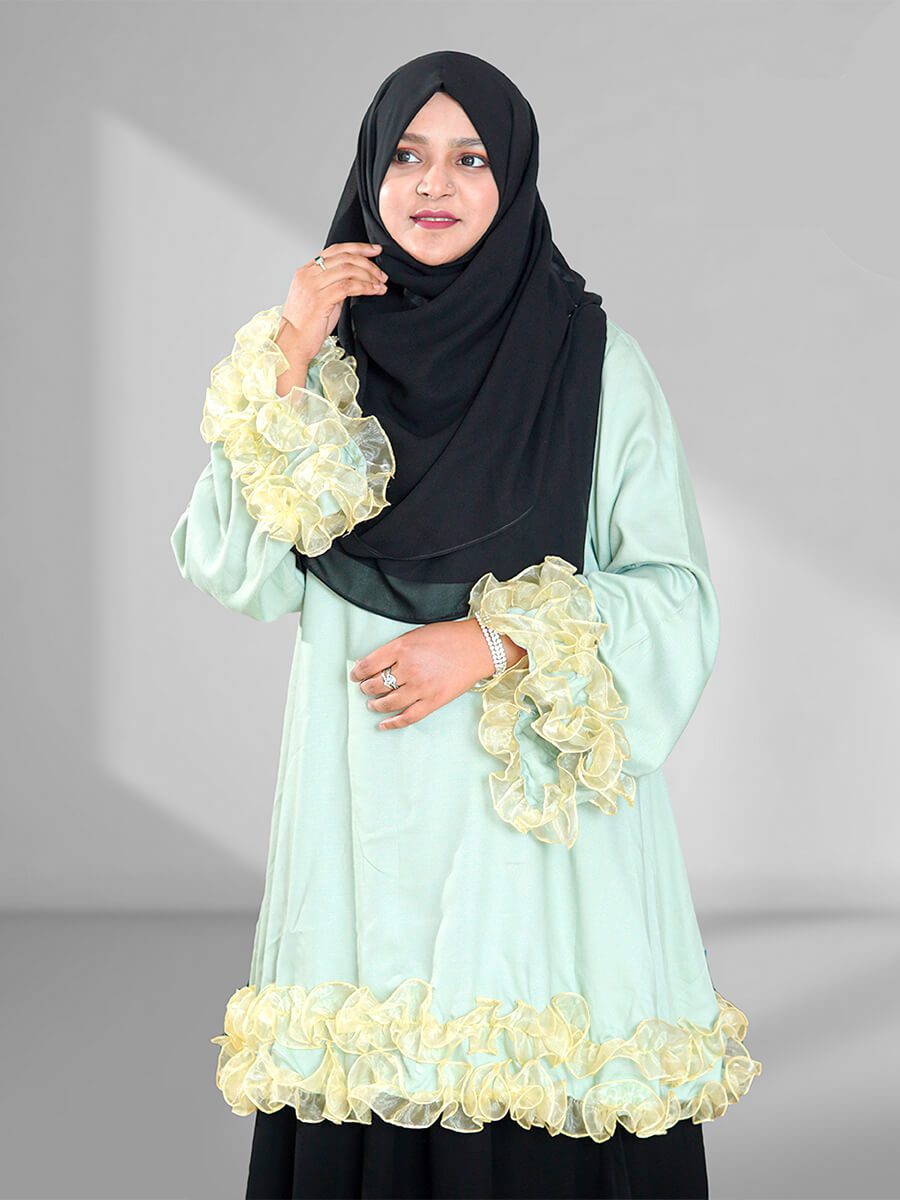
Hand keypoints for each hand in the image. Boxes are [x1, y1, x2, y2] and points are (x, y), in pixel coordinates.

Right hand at [278, 241, 388, 363]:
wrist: (292, 343)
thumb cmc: (306, 325)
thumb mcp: (320, 297)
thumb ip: (333, 284)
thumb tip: (355, 278)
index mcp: (306, 271)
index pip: (335, 250)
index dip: (358, 248)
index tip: (375, 250)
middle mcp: (308, 275)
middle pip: (344, 257)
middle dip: (368, 263)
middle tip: (382, 273)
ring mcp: (313, 286)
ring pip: (347, 270)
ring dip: (369, 275)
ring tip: (380, 284)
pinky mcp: (320, 300)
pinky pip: (348, 286)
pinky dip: (365, 287)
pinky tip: (374, 291)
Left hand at [349, 619, 525, 729]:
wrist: (478, 647)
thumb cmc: (449, 637)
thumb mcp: (416, 635)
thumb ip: (396, 649)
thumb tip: (376, 664)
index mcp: (402, 648)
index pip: (369, 664)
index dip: (358, 672)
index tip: (356, 675)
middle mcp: (408, 668)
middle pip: (376, 684)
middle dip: (366, 687)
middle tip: (364, 688)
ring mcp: (420, 687)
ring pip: (388, 702)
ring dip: (375, 704)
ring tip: (372, 703)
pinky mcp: (433, 701)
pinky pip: (407, 717)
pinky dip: (392, 723)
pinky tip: (383, 724)